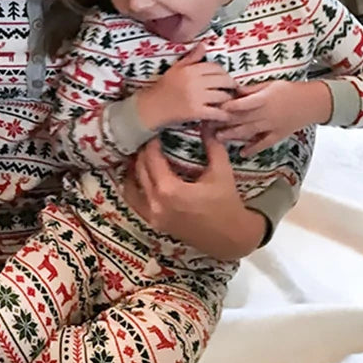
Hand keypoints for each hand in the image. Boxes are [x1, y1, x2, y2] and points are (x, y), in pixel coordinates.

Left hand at [122, 128, 266, 260]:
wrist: (231, 238)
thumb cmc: (227, 204)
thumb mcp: (222, 172)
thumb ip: (212, 146)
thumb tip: (206, 124)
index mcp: (169, 190)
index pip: (151, 159)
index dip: (152, 143)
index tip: (156, 132)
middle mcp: (156, 203)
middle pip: (139, 170)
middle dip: (143, 153)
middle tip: (150, 141)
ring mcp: (152, 215)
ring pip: (132, 186)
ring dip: (135, 169)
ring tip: (143, 157)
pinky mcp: (154, 223)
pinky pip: (136, 202)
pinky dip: (135, 188)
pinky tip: (142, 177)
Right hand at [135, 43, 235, 130]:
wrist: (151, 107)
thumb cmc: (164, 87)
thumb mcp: (176, 69)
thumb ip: (191, 57)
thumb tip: (204, 44)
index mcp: (189, 69)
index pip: (215, 67)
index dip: (224, 72)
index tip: (225, 78)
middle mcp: (194, 81)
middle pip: (223, 80)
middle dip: (230, 85)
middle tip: (231, 89)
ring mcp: (196, 97)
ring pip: (223, 96)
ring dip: (228, 99)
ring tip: (227, 102)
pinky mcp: (196, 112)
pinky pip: (217, 112)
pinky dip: (224, 114)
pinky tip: (224, 115)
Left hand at [217, 79, 331, 156]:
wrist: (312, 103)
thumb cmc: (289, 90)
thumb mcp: (270, 84)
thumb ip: (252, 90)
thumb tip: (233, 90)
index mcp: (265, 99)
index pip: (244, 103)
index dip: (230, 106)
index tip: (216, 107)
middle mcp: (267, 114)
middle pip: (243, 119)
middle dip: (225, 122)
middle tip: (209, 124)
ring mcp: (272, 126)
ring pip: (250, 132)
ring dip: (233, 135)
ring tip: (218, 138)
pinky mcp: (278, 135)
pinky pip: (264, 143)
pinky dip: (253, 149)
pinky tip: (242, 153)